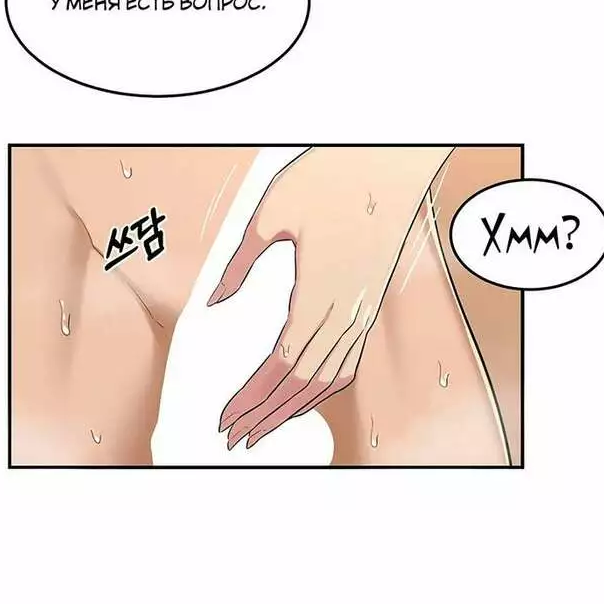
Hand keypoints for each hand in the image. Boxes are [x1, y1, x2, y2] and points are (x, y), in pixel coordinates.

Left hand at [209, 148, 450, 450]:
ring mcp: (363, 311)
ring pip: (329, 379)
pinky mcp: (371, 304)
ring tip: (264, 427)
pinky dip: (324, 387)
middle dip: (266, 416)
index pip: (281, 366)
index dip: (253, 399)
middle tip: (235, 439)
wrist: (389, 164)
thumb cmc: (331, 179)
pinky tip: (306, 394)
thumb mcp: (271, 213)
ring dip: (294, 408)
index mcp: (319, 294)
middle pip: (303, 383)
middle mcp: (346, 312)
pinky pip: (348, 361)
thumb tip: (213, 301)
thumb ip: (240, 263)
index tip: (227, 420)